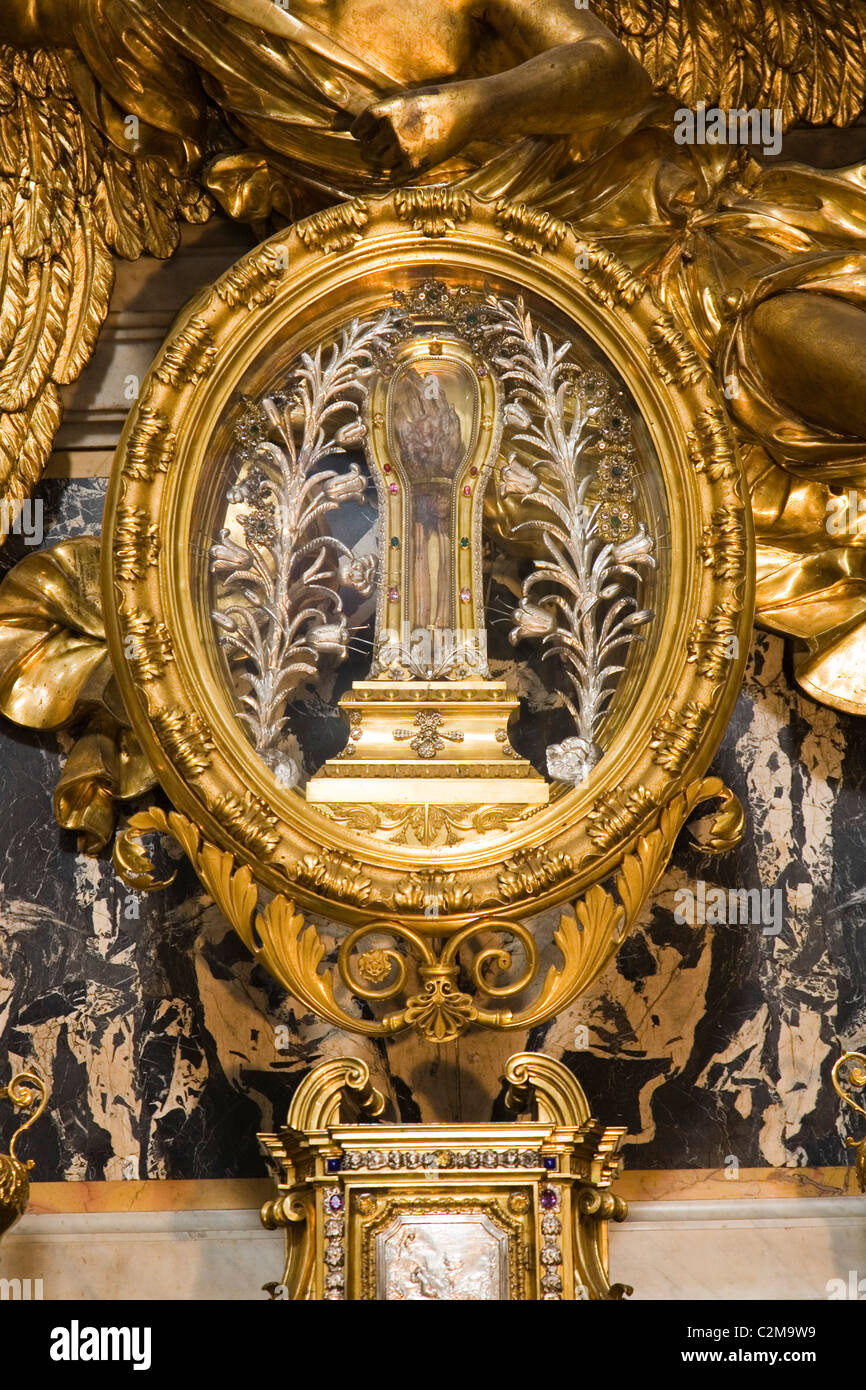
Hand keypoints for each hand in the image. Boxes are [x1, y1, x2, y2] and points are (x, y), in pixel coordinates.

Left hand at [351, 87, 471, 175]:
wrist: (466, 112)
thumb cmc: (435, 103)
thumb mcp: (405, 100)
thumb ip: (381, 115)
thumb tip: (346, 127)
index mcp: (388, 109)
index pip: (358, 128)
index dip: (359, 133)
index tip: (364, 134)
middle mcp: (392, 130)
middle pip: (368, 150)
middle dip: (374, 148)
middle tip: (390, 142)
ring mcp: (404, 149)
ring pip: (381, 163)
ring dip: (387, 160)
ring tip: (403, 149)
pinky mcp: (415, 165)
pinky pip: (393, 177)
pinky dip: (396, 172)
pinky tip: (407, 161)